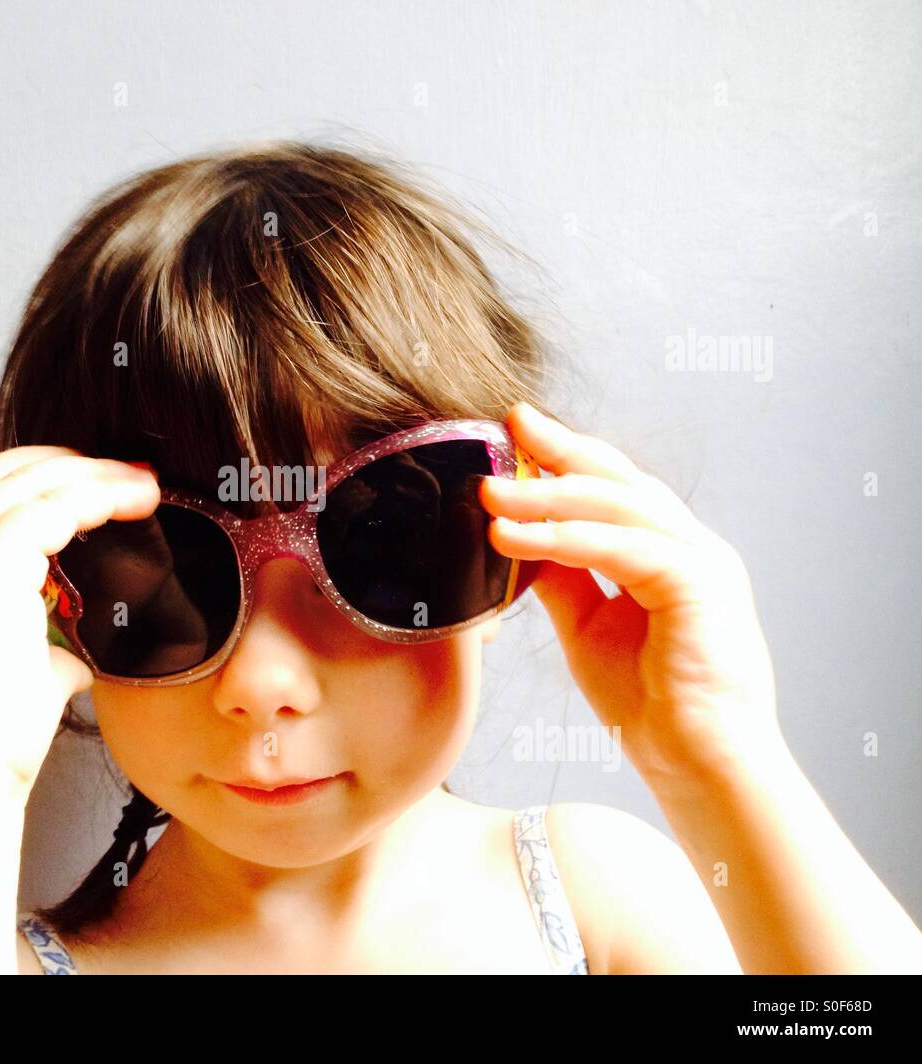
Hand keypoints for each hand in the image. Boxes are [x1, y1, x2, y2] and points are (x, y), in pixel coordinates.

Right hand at [0, 447, 159, 795]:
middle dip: (71, 466)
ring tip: (143, 485)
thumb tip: (75, 655)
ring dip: (95, 476)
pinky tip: (135, 502)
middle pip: (3, 474)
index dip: (42, 481)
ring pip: (31, 482)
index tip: (96, 486)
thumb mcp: (17, 676)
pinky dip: (100, 495)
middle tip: (130, 474)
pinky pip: (52, 504)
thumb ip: (42, 650)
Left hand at [482, 403, 781, 784]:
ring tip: (491, 493)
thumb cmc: (649, 704)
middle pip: (619, 480)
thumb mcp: (588, 627)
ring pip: (617, 506)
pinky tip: (514, 538)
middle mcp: (689, 546)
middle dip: (561, 450)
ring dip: (547, 496)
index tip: (517, 433)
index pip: (613, 489)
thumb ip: (563, 578)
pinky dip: (562, 539)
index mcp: (669, 552)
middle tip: (509, 424)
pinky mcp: (697, 584)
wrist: (695, 764)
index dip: (566, 458)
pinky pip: (620, 547)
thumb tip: (520, 539)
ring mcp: (700, 561)